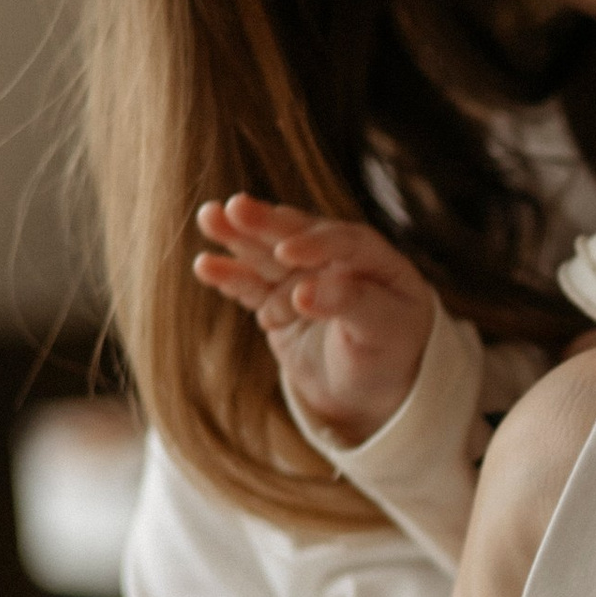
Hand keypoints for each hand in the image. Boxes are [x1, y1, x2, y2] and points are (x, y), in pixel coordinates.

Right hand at [194, 194, 435, 444]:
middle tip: (236, 207)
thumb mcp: (384, 331)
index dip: (316, 243)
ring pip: (268, 255)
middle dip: (267, 223)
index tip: (286, 253)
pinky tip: (206, 265)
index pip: (346, 241)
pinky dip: (231, 277)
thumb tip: (302, 293)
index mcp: (376, 259)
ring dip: (239, 238)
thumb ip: (350, 304)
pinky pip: (253, 286)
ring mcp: (302, 278)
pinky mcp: (277, 300)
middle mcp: (336, 260)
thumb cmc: (389, 355)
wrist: (369, 389)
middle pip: (298, 235)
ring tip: (209, 217)